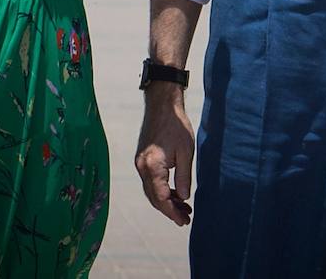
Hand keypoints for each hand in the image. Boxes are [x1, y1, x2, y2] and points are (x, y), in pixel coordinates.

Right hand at [135, 87, 194, 225]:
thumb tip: (183, 198)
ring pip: (150, 190)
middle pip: (153, 197)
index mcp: (153, 166)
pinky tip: (173, 192)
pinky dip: (160, 190)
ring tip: (183, 207)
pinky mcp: (142, 158)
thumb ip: (184, 178)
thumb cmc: (176, 126)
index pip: (161, 198)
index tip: (184, 221)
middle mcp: (142, 166)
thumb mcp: (186, 153)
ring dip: (165, 200)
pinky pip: (149, 181)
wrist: (162, 105)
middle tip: (185, 218)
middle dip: (169, 210)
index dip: (172, 212)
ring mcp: (139, 162)